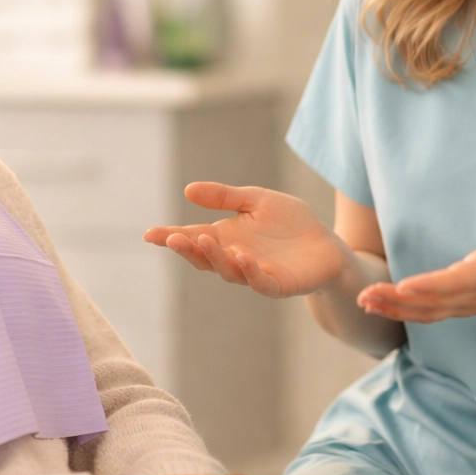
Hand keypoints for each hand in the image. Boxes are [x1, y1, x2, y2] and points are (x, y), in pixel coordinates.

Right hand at [143, 183, 345, 297]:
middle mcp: (234, 258)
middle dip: (187, 249)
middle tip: (172, 238)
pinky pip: (260, 282)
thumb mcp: (255, 200)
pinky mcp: (278, 284)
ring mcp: (255, 273)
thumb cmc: (289, 223)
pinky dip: (249, 272)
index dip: (171, 237)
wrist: (326, 244)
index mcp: (225, 238)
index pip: (192, 238)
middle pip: (204, 258)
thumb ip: (224, 196)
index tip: (149, 234)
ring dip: (214, 257)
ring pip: (228, 271)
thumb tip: (187, 190)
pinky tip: (242, 257)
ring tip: (204, 240)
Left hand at [357, 209, 475, 322]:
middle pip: (431, 302)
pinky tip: (376, 307)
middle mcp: (474, 294)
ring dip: (393, 308)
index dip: (430, 285)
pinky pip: (426, 314)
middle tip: (364, 293)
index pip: (456, 282)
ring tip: (363, 301)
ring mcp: (465, 305)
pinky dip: (400, 313)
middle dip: (397, 300)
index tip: (403, 285)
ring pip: (425, 312)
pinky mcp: (458, 307)